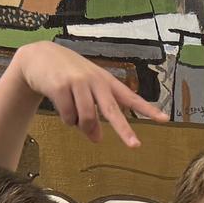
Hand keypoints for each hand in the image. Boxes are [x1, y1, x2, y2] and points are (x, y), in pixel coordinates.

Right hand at [12, 40, 166, 146]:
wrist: (39, 57)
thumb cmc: (68, 76)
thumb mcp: (85, 93)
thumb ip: (95, 116)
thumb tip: (97, 139)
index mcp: (106, 82)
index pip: (131, 97)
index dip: (147, 109)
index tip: (164, 119)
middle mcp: (95, 81)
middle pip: (112, 110)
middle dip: (124, 129)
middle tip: (135, 145)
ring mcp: (78, 82)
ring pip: (86, 118)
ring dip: (80, 125)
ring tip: (72, 115)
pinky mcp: (61, 86)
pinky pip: (68, 117)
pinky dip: (66, 119)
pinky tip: (61, 106)